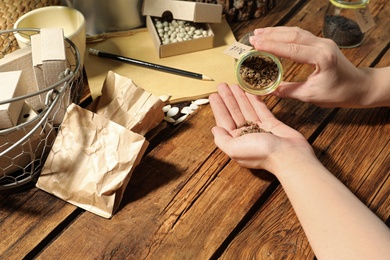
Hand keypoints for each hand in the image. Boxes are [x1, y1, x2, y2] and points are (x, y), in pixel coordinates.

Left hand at [209, 83, 313, 172]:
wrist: (288, 155)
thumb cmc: (260, 153)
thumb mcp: (234, 148)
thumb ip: (222, 139)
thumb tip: (215, 129)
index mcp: (235, 142)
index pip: (223, 121)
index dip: (218, 108)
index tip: (213, 95)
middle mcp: (246, 136)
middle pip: (234, 113)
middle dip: (228, 99)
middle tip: (222, 85)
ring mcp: (259, 129)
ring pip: (246, 110)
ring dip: (239, 97)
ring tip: (234, 85)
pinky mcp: (272, 125)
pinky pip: (261, 110)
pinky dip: (254, 100)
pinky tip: (249, 92)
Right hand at [249, 27, 370, 106]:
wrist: (359, 86)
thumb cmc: (339, 93)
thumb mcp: (311, 95)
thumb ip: (288, 90)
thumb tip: (268, 90)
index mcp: (321, 58)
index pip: (292, 49)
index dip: (272, 46)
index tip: (255, 45)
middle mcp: (322, 45)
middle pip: (293, 35)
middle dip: (271, 35)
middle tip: (253, 37)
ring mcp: (322, 42)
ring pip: (296, 32)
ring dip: (277, 31)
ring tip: (259, 33)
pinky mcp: (321, 43)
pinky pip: (301, 35)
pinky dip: (285, 34)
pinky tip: (275, 35)